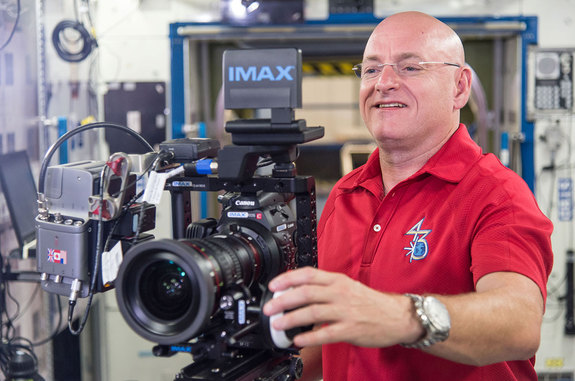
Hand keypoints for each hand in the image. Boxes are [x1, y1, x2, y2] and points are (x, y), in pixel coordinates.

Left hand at [262, 267, 421, 347]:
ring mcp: (346, 311)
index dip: (288, 279)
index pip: (308, 274)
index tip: (273, 286)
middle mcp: (340, 293)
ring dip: (292, 319)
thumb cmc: (370, 302)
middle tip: (269, 308)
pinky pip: (326, 333)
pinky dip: (310, 337)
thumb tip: (297, 291)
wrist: (397, 316)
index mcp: (338, 280)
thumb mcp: (347, 287)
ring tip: (278, 324)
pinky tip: (298, 340)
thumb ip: (325, 288)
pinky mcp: (351, 329)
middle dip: (284, 300)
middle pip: (306, 293)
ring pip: (313, 312)